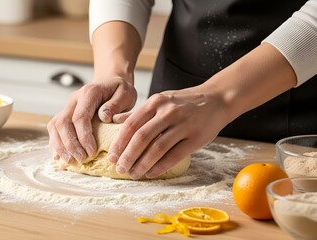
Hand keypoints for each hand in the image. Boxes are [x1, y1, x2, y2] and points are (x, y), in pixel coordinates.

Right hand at [47, 77, 136, 162]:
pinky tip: (60, 156)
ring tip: (70, 161)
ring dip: (60, 146)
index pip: (80, 116)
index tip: (92, 152)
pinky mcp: (64, 113)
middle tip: (81, 159)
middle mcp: (74, 99)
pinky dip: (55, 143)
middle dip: (70, 144)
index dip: (84, 136)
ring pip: (55, 126)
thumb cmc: (120, 91)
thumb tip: (104, 118)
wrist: (110, 83)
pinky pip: (54, 128)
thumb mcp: (126, 94)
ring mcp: (67, 106)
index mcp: (89, 92)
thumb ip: (116, 105)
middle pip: (63, 122)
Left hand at [108, 85, 230, 178]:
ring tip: (134, 174)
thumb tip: (114, 121)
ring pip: (157, 148)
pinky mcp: (196, 138)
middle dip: (128, 156)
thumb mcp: (160, 100)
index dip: (119, 142)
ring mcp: (183, 125)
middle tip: (120, 169)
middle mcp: (168, 112)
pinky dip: (160, 166)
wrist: (217, 99)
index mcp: (156, 102)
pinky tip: (151, 173)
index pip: (131, 124)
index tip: (111, 156)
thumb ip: (139, 112)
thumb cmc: (184, 103)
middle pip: (141, 137)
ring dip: (142, 164)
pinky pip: (175, 155)